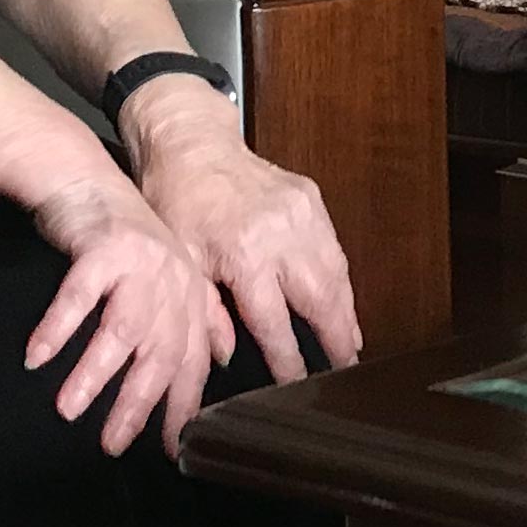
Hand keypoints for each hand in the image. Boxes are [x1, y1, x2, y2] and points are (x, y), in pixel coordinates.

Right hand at [24, 170, 232, 454]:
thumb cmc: (122, 240)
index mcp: (190, 296)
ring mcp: (141, 263)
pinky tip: (38, 356)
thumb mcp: (168, 278)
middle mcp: (174, 281)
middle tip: (113, 443)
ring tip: (69, 410)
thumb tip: (220, 363)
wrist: (88, 181)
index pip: (191, 362)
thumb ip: (197, 320)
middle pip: (160, 354)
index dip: (181, 407)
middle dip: (137, 404)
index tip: (167, 448)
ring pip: (121, 330)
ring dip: (94, 374)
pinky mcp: (104, 246)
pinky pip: (78, 295)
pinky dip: (58, 327)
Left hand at [128, 81, 361, 386]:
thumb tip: (226, 357)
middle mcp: (281, 235)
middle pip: (321, 301)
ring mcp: (302, 214)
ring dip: (345, 313)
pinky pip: (334, 248)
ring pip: (336, 275)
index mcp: (244, 255)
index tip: (297, 383)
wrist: (191, 143)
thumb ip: (205, 312)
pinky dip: (341, 279)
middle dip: (336, 340)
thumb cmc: (175, 201)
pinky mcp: (311, 199)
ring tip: (351, 346)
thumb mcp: (179, 260)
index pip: (276, 323)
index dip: (289, 359)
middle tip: (345, 372)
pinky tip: (342, 302)